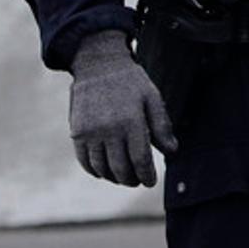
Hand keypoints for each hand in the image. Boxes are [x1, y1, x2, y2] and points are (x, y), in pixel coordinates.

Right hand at [69, 30, 176, 186]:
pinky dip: (95, 171)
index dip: (146, 175)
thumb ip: (162, 126)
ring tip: (123, 177)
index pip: (140, 160)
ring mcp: (90, 132)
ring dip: (113, 178)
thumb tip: (171, 151)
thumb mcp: (152, 98)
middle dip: (131, 180)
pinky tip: (104, 171)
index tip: (150, 182)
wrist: (98, 65)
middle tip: (138, 181)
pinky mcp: (77, 132)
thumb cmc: (130, 82)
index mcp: (131, 121)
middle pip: (120, 168)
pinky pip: (84, 161)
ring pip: (102, 168)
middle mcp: (108, 129)